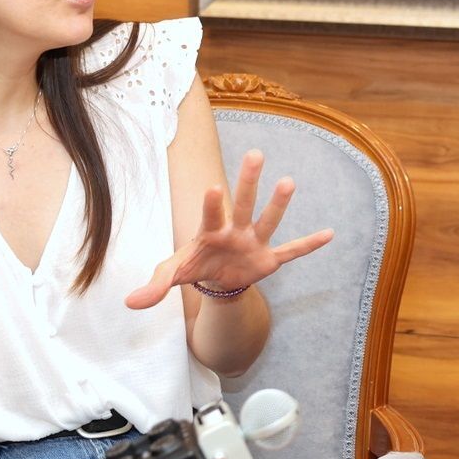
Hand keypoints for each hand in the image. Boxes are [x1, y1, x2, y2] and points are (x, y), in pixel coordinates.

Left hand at [126, 149, 333, 309]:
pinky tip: (329, 233)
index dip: (212, 204)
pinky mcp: (269, 259)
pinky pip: (293, 251)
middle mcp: (235, 230)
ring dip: (278, 204)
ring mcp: (254, 242)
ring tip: (289, 181)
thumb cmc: (194, 267)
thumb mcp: (172, 275)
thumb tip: (129, 304)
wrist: (216, 280)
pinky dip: (310, 244)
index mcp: (210, 231)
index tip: (214, 187)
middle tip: (255, 154)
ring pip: (268, 220)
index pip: (210, 215)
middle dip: (248, 182)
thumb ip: (154, 286)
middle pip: (242, 204)